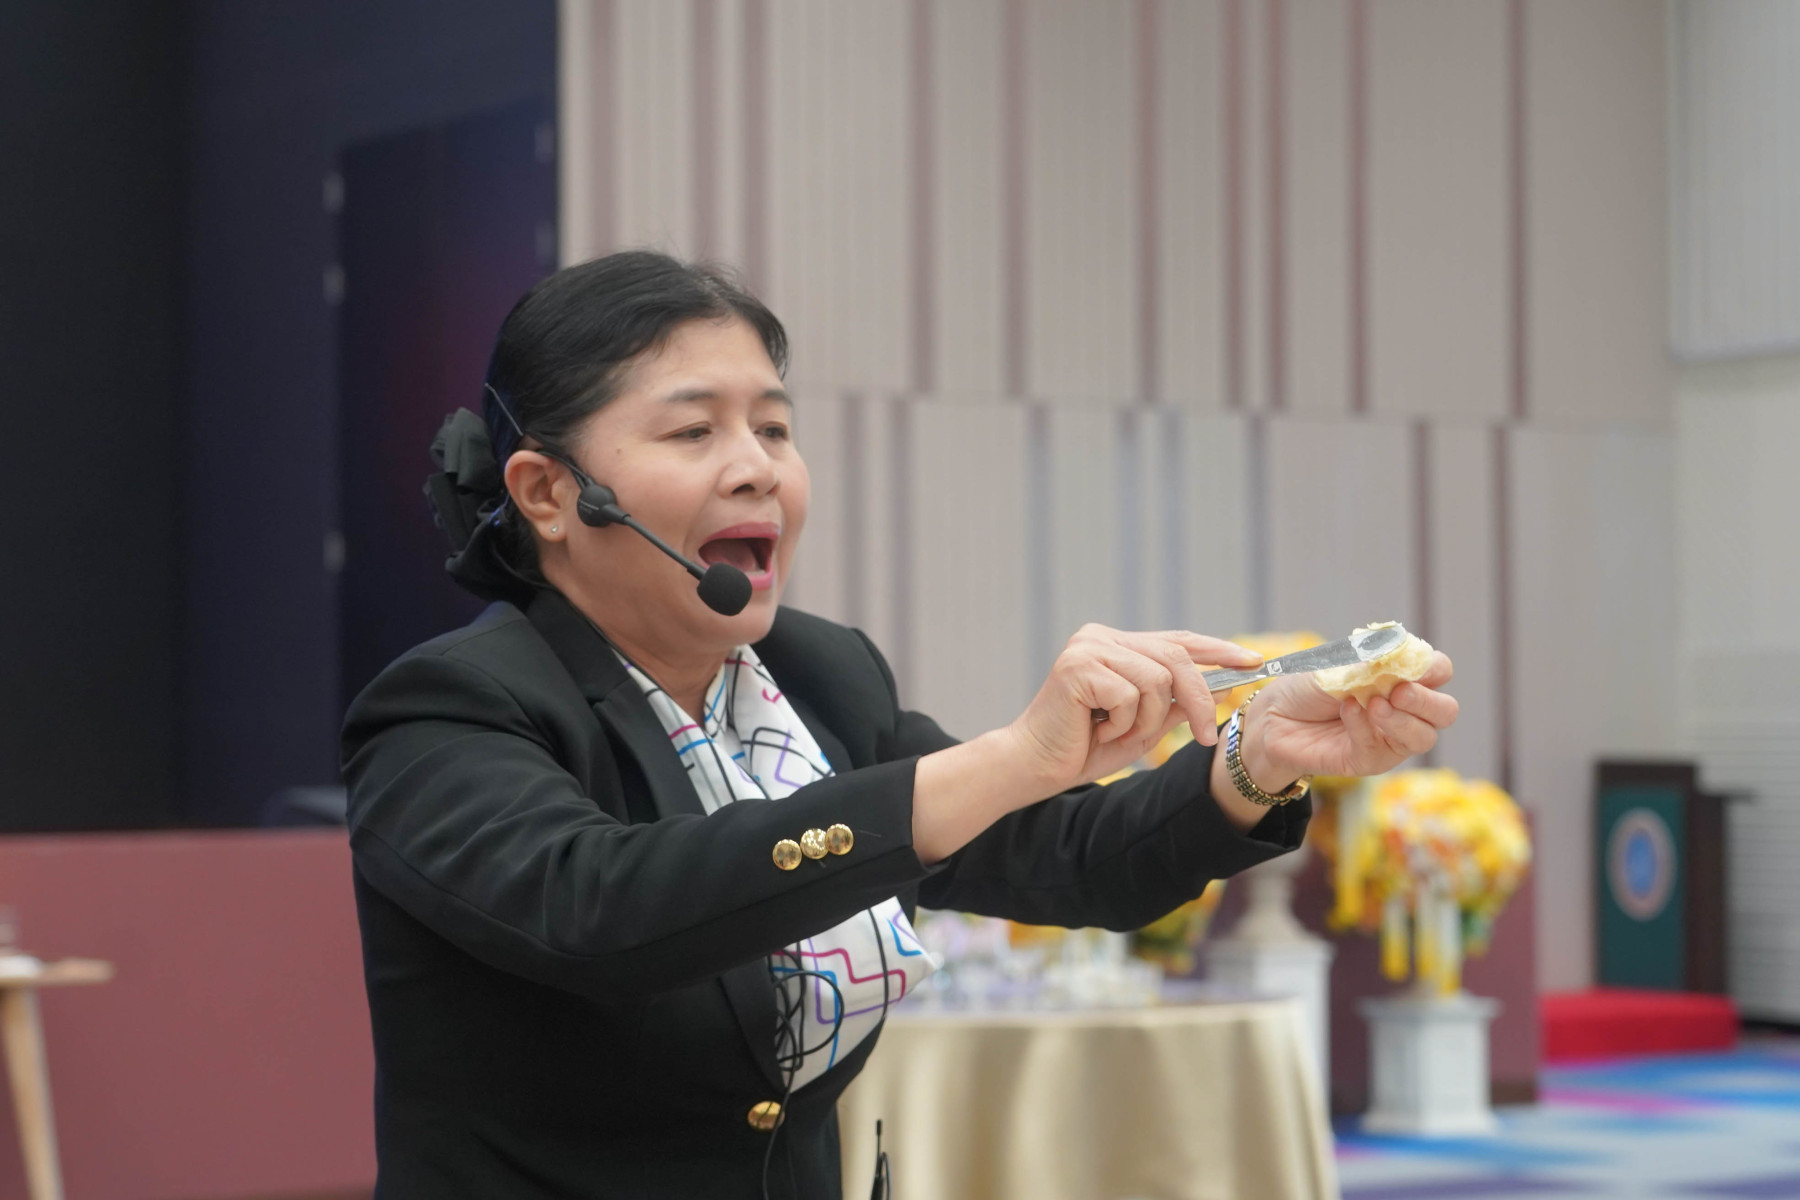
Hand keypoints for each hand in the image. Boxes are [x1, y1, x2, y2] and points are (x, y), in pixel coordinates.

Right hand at [1004, 624, 1264, 793]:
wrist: (1034, 768)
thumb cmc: (1083, 748)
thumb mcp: (1142, 726)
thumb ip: (1174, 704)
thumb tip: (1221, 687)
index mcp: (1115, 644)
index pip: (1177, 640)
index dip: (1217, 650)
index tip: (1253, 661)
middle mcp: (1101, 637)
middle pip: (1175, 657)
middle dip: (1197, 698)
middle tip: (1205, 736)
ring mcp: (1088, 648)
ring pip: (1156, 680)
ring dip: (1146, 720)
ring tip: (1114, 733)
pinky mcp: (1077, 666)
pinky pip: (1130, 695)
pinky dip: (1123, 723)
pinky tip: (1096, 730)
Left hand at [1237, 652, 1459, 788]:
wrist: (1274, 716)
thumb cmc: (1310, 686)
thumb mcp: (1338, 665)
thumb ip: (1369, 662)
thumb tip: (1399, 656)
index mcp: (1404, 678)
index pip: (1440, 671)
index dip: (1433, 667)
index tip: (1410, 663)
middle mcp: (1406, 710)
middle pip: (1445, 711)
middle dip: (1427, 702)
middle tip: (1399, 692)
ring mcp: (1391, 738)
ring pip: (1423, 737)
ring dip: (1402, 720)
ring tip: (1373, 704)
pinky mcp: (1370, 760)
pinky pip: (1380, 748)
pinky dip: (1365, 727)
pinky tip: (1347, 711)